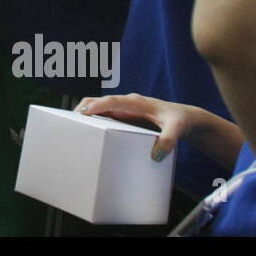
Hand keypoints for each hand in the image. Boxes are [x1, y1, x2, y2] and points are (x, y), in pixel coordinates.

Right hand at [75, 93, 194, 161]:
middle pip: (101, 101)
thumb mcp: (177, 129)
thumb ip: (168, 141)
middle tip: (70, 119)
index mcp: (138, 103)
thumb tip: (156, 155)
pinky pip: (106, 114)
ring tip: (74, 126)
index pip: (114, 101)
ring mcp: (126, 109)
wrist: (185, 118)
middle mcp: (129, 103)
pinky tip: (89, 130)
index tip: (84, 111)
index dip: (98, 105)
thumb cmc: (180, 120)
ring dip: (87, 113)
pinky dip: (94, 118)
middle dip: (85, 107)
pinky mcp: (125, 116)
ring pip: (100, 106)